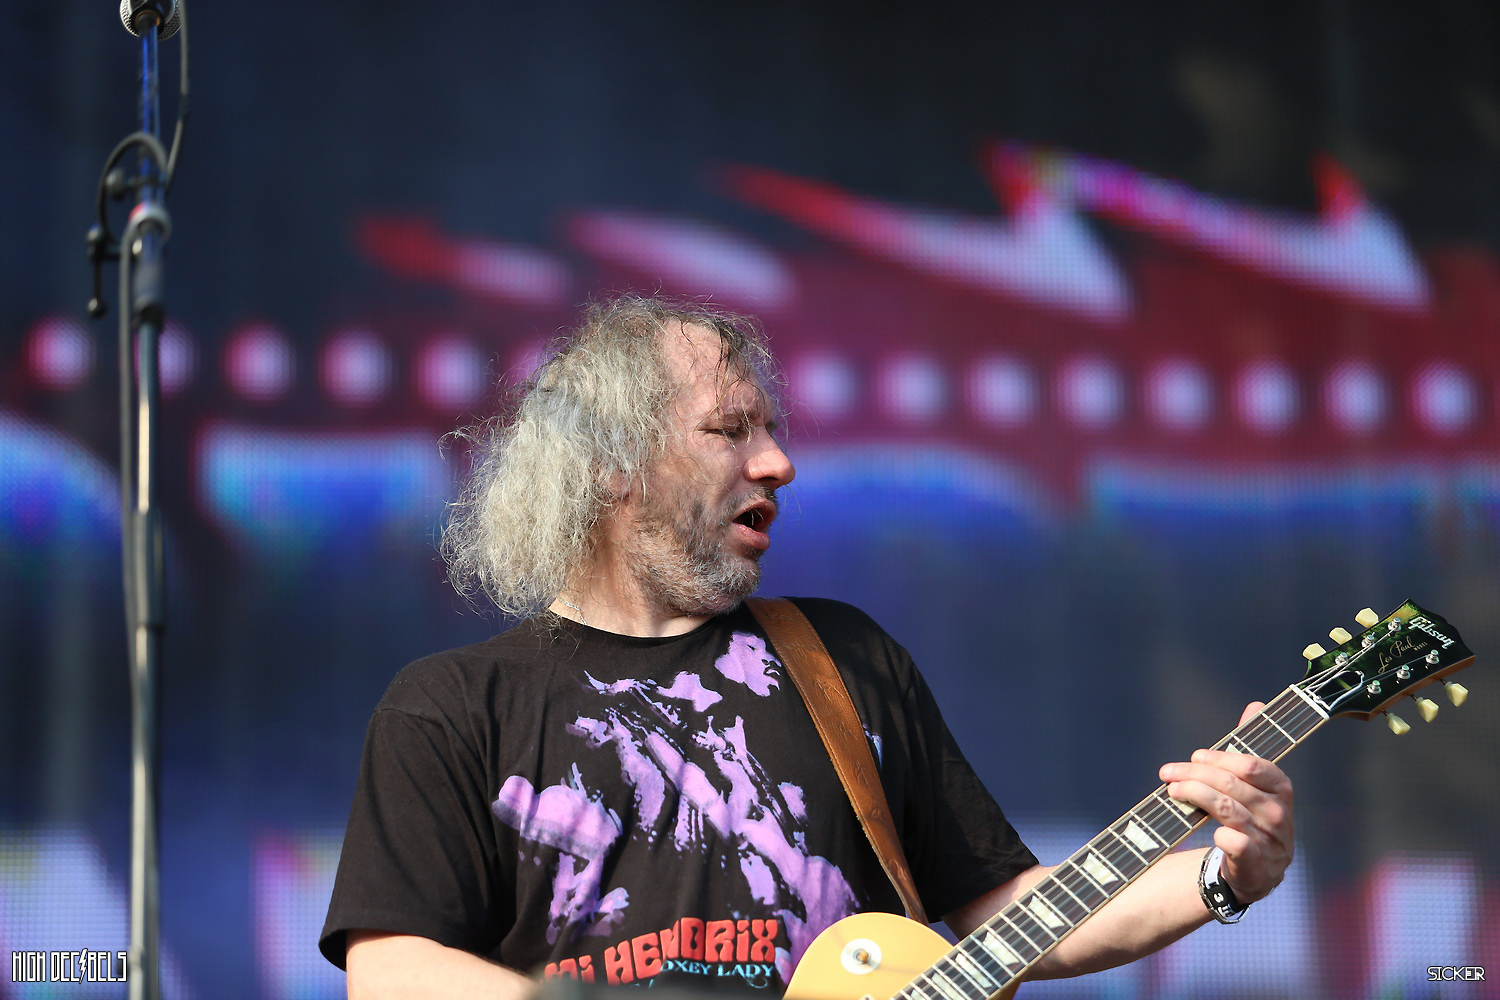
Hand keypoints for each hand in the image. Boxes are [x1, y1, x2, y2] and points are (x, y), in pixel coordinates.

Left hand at [1158, 702, 1294, 902]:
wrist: (1257, 869)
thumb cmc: (1250, 816)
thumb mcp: (1254, 783)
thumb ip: (1250, 747)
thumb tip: (1255, 705)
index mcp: (1281, 787)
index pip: (1250, 764)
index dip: (1218, 759)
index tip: (1193, 758)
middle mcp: (1279, 812)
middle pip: (1230, 785)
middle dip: (1193, 775)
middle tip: (1167, 773)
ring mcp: (1270, 839)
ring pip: (1227, 809)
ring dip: (1193, 796)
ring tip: (1171, 791)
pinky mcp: (1257, 864)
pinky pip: (1236, 843)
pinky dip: (1220, 835)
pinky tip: (1207, 830)